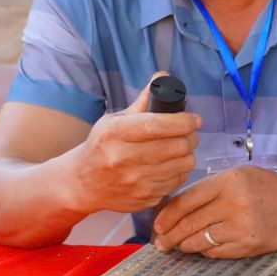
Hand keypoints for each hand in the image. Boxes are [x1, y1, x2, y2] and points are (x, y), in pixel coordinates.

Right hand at [70, 74, 200, 213]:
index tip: (194, 119)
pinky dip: (180, 172)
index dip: (184, 121)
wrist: (82, 183)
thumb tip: (163, 76)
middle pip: (177, 146)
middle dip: (191, 137)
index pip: (159, 125)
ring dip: (188, 154)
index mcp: (114, 134)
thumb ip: (143, 101)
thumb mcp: (115, 121)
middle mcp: (123, 159)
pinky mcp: (143, 199)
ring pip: (182, 165)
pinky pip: (177, 182)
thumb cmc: (102, 146)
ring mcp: (134, 182)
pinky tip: (171, 165)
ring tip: (182, 148)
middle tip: (191, 133)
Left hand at [152, 164, 276, 257]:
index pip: (185, 200)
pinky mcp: (249, 244)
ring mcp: (243, 225)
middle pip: (188, 223)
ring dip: (185, 246)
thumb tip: (172, 209)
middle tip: (161, 243)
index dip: (166, 216)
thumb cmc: (267, 188)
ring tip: (179, 247)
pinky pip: (215, 252)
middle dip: (169, 236)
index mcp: (229, 180)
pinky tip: (203, 248)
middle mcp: (235, 202)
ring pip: (199, 240)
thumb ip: (209, 189)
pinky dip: (205, 251)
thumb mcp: (239, 176)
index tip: (157, 225)